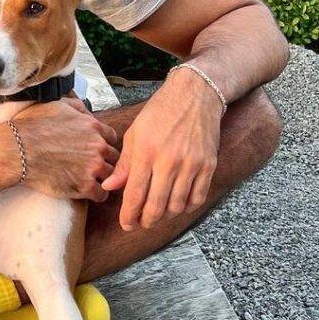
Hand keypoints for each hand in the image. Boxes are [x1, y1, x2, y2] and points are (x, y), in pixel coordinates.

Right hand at [12, 98, 119, 201]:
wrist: (18, 150)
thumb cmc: (32, 126)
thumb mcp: (57, 105)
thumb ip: (77, 107)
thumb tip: (85, 111)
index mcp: (92, 127)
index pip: (112, 137)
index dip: (104, 143)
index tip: (96, 149)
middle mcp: (97, 147)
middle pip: (114, 157)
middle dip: (104, 160)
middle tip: (92, 165)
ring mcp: (92, 167)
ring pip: (110, 175)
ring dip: (102, 178)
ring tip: (90, 180)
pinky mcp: (84, 186)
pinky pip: (102, 194)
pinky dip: (97, 194)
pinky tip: (88, 192)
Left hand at [101, 68, 221, 229]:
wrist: (195, 95)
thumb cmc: (160, 112)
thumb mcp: (135, 133)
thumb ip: (125, 164)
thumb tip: (110, 186)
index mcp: (146, 152)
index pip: (135, 194)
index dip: (129, 214)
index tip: (126, 224)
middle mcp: (169, 161)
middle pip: (156, 206)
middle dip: (146, 220)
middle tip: (140, 223)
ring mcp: (191, 165)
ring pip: (177, 206)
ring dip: (165, 216)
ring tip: (157, 214)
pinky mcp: (208, 165)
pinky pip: (197, 198)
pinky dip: (187, 208)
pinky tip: (178, 206)